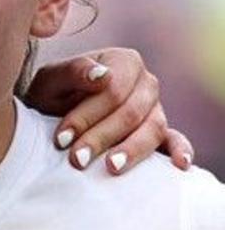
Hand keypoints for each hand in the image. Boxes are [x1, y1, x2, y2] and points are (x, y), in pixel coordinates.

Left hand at [22, 48, 193, 173]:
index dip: (87, 115)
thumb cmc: (50, 93)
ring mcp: (156, 108)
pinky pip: (174, 140)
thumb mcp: (50, 80)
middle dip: (101, 138)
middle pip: (130, 113)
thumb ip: (73, 72)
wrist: (49, 114)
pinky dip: (180, 151)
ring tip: (111, 168)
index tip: (62, 138)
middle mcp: (146, 83)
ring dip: (131, 150)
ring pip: (152, 129)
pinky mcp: (159, 133)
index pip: (113, 91)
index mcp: (124, 62)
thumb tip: (102, 75)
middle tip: (76, 160)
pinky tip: (178, 165)